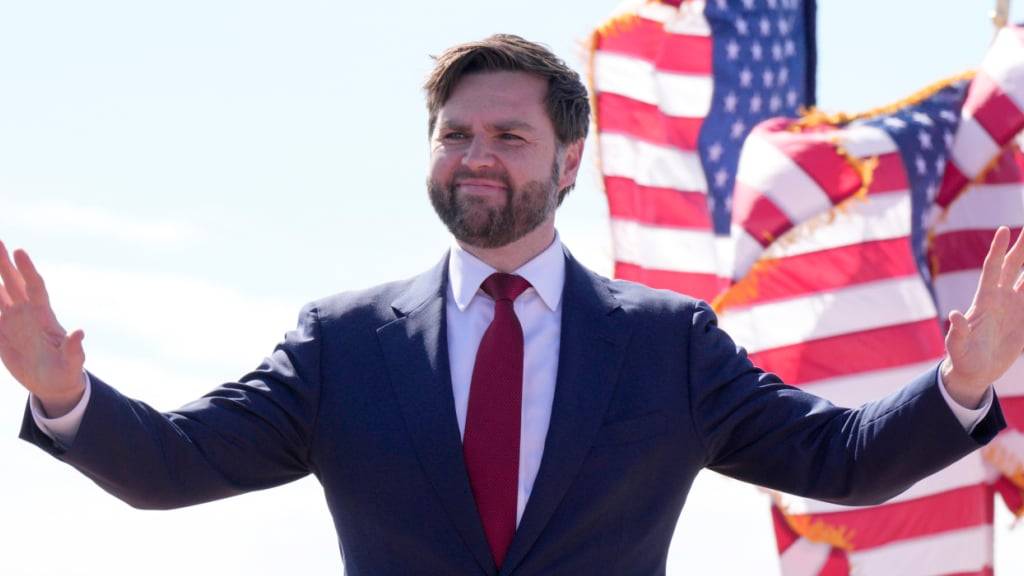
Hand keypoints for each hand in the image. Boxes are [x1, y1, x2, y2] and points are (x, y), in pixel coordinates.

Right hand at [0, 241, 85, 416]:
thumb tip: (80, 332)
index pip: (34, 287)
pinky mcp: (2, 335)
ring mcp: (12, 323)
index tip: (19, 251)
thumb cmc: (67, 371)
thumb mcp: (72, 362)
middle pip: (14, 284)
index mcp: (44, 317)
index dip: (27, 270)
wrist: (53, 384)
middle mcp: (27, 314)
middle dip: (4, 263)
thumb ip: (74, 349)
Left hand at [942, 226, 1023, 407]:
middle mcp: (1000, 299)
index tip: (1003, 229)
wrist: (973, 372)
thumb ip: (957, 332)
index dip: (997, 250)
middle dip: (1022, 248)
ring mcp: (1014, 309)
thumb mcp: (957, 346)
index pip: (992, 269)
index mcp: (984, 301)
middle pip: (1013, 267)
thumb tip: (954, 314)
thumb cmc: (961, 358)